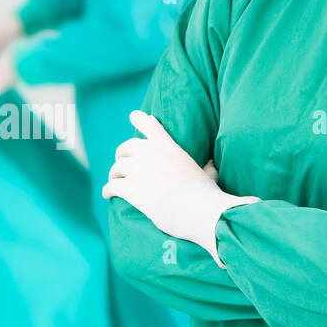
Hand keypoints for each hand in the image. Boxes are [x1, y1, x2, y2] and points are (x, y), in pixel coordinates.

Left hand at [102, 111, 257, 265]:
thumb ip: (208, 170)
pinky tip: (108, 194)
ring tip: (115, 181)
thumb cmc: (207, 196)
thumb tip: (218, 169)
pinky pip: (112, 185)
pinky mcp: (131, 188)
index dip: (141, 120)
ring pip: (117, 167)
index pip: (152, 127)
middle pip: (127, 147)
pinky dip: (109, 190)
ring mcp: (140, 170)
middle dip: (122, 155)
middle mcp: (152, 155)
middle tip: (121, 163)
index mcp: (170, 148)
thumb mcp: (209, 176)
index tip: (134, 115)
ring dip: (115, 174)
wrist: (199, 211)